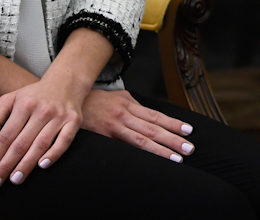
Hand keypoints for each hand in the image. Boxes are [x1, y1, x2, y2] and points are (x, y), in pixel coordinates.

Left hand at [0, 68, 87, 188]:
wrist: (65, 82)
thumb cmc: (33, 96)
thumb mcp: (10, 99)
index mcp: (24, 104)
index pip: (6, 135)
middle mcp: (42, 110)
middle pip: (21, 142)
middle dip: (6, 165)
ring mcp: (59, 116)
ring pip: (41, 144)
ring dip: (27, 164)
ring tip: (15, 179)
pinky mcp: (74, 121)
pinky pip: (64, 141)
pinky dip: (54, 154)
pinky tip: (42, 166)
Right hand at [81, 88, 195, 162]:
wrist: (70, 103)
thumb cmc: (96, 101)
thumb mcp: (118, 98)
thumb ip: (134, 107)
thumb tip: (150, 117)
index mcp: (129, 104)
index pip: (156, 116)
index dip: (173, 124)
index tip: (188, 130)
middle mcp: (124, 114)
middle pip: (153, 129)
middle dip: (173, 139)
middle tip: (189, 148)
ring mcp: (114, 126)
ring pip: (142, 140)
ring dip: (161, 150)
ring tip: (176, 158)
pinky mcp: (104, 137)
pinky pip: (124, 147)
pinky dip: (139, 154)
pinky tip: (150, 161)